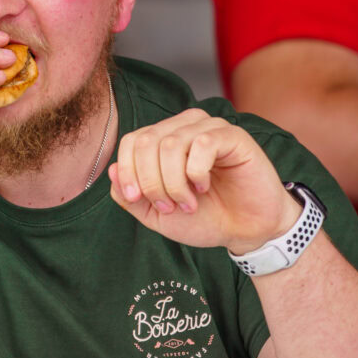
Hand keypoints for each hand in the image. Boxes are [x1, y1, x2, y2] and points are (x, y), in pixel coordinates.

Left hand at [108, 109, 299, 252]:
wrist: (246, 230)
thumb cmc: (204, 218)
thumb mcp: (155, 215)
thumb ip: (130, 196)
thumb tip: (111, 171)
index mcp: (164, 140)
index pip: (132, 141)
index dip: (127, 171)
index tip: (138, 200)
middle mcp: (184, 127)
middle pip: (147, 141)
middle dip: (151, 181)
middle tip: (168, 206)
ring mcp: (209, 128)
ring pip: (171, 143)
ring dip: (174, 182)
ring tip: (187, 202)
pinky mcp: (233, 136)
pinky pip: (203, 144)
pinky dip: (196, 173)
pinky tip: (203, 187)